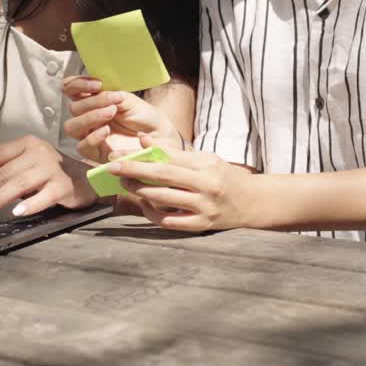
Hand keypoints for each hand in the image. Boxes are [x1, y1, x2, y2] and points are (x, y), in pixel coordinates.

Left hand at [0, 135, 94, 217]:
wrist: (87, 179)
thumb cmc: (50, 174)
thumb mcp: (29, 165)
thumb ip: (8, 171)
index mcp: (27, 143)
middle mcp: (39, 152)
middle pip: (4, 172)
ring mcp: (53, 168)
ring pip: (19, 184)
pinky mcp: (64, 185)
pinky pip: (43, 196)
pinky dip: (29, 205)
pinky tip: (17, 213)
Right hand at [62, 76, 181, 163]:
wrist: (160, 138)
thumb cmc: (145, 117)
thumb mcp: (129, 100)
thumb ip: (110, 94)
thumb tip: (97, 90)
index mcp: (93, 101)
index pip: (71, 89)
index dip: (78, 84)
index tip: (98, 84)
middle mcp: (88, 117)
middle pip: (73, 108)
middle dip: (92, 102)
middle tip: (114, 103)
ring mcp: (89, 135)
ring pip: (71, 127)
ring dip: (90, 117)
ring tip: (111, 112)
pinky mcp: (94, 153)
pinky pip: (82, 146)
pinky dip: (93, 136)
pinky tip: (107, 130)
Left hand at [107, 136, 258, 231]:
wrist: (254, 202)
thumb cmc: (225, 176)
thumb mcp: (205, 159)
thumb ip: (174, 151)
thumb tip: (143, 140)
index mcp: (206, 165)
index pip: (168, 159)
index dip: (140, 158)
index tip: (118, 156)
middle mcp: (206, 185)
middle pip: (163, 178)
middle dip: (134, 172)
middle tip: (112, 168)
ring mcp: (204, 207)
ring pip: (164, 200)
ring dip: (140, 192)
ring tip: (125, 185)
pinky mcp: (202, 225)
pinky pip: (171, 222)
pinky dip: (154, 214)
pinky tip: (144, 206)